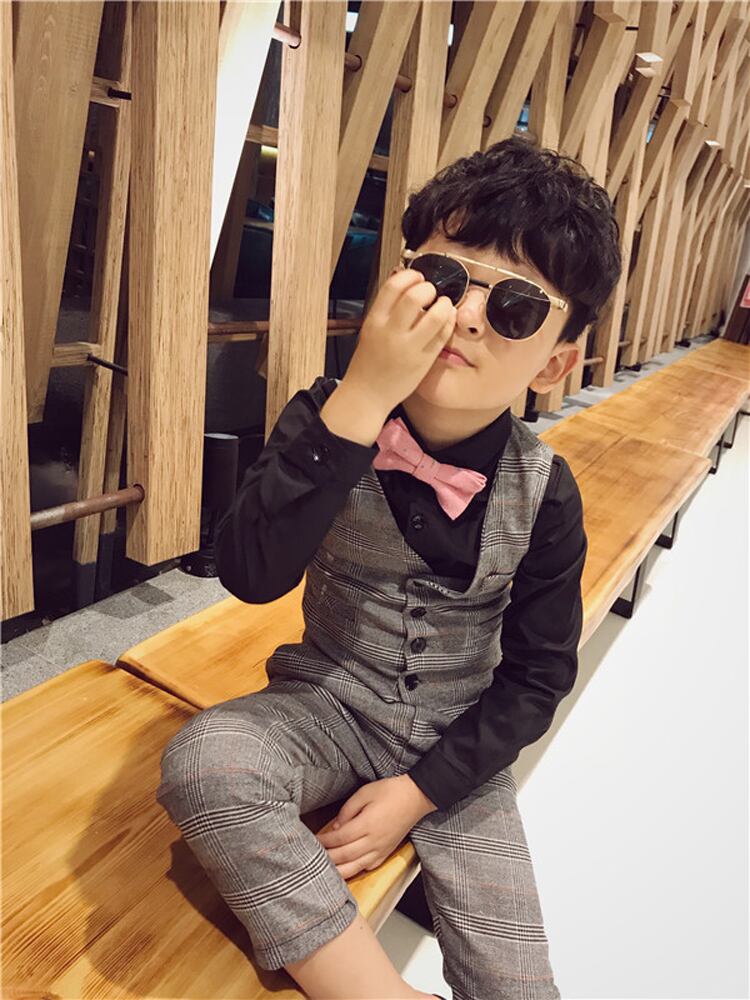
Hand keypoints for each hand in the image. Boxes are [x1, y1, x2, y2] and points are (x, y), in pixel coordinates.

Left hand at [315, 774, 437, 879]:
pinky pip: (368, 868)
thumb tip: (335, 826)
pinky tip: (346, 870)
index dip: (325, 841)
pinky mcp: (387, 853)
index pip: (339, 838)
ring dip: (338, 870)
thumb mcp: (365, 792)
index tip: (313, 840)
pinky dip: (355, 871)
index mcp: (367, 824)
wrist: (416, 797)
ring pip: (355, 867)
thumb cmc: (391, 791)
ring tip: (324, 870)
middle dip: (327, 858)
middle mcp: (373, 841)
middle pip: (345, 855)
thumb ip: (348, 810)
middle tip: (312, 857)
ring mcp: (381, 849)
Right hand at [343, 263, 456, 414]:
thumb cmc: (368, 363)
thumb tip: (404, 284)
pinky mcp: (423, 361)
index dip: (410, 275)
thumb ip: (386, 310)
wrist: (366, 395)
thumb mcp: (369, 330)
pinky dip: (449, 322)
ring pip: (435, 316)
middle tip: (430, 292)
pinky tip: (446, 319)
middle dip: (428, 288)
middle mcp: (391, 332)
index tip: (417, 277)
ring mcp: (409, 348)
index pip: (393, 286)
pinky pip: (442, 335)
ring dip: (443, 304)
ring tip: (442, 304)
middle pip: (415, 296)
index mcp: (375, 321)